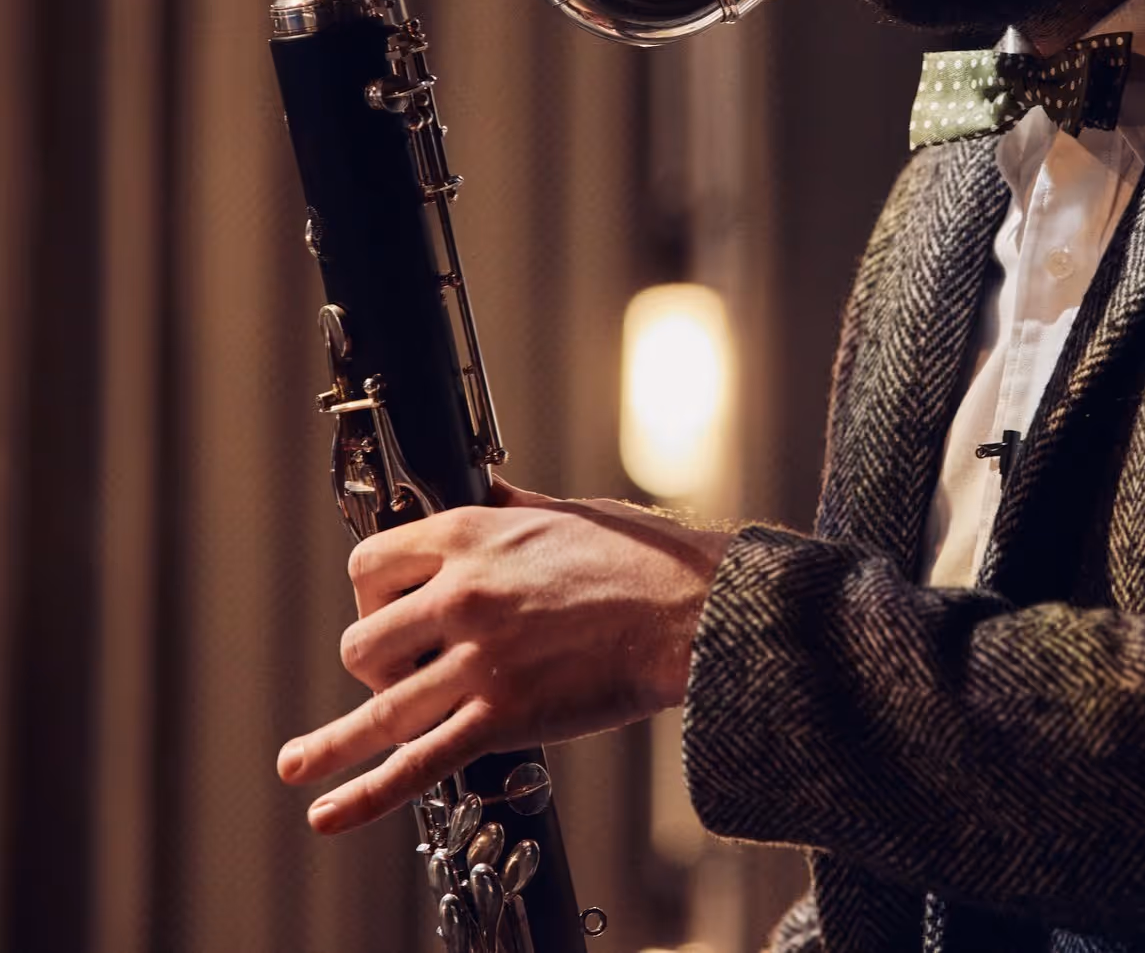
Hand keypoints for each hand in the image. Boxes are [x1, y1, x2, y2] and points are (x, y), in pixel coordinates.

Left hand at [275, 480, 732, 833]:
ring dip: (337, 739)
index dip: (370, 595)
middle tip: (402, 675)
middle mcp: (461, 594)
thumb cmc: (638, 559)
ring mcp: (478, 658)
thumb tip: (487, 489)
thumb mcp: (565, 511)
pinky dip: (364, 794)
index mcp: (470, 536)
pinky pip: (417, 763)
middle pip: (363, 639)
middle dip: (373, 663)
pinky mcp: (502, 715)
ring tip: (298, 763)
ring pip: (377, 704)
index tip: (388, 612)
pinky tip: (325, 813)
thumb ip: (511, 505)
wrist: (688, 611)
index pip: (370, 564)